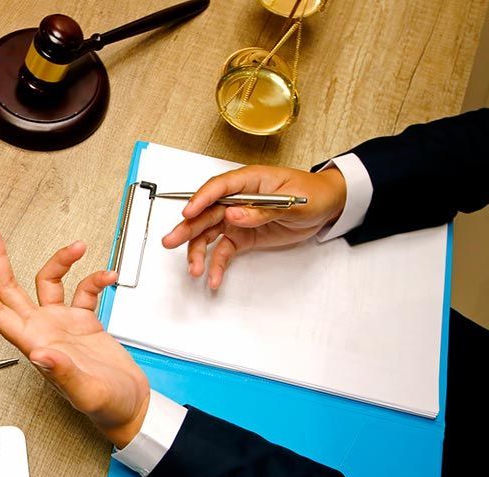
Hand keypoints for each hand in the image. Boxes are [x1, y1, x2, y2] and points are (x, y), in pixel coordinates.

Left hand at [0, 225, 149, 446]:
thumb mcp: (85, 391)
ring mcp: (61, 324)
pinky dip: (94, 279)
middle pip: (11, 288)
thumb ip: (62, 373)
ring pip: (48, 282)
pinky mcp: (83, 322)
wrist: (129, 406)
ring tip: (77, 248)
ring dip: (60, 261)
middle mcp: (42, 330)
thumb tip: (40, 355)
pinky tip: (107, 276)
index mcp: (34, 344)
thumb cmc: (106, 406)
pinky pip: (84, 291)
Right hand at [161, 165, 346, 288]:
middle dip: (187, 228)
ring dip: (197, 251)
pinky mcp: (241, 237)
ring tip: (193, 268)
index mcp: (249, 181)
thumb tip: (233, 214)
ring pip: (208, 234)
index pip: (219, 187)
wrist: (326, 207)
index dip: (201, 199)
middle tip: (171, 241)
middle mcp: (236, 199)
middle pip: (205, 213)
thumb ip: (261, 210)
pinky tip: (213, 277)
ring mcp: (236, 219)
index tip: (188, 213)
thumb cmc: (311, 194)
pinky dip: (216, 265)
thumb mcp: (292, 201)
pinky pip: (223, 251)